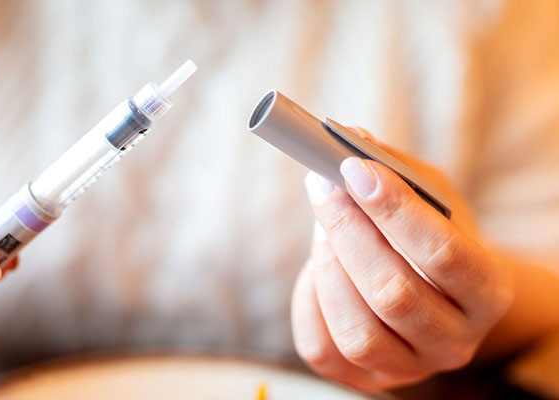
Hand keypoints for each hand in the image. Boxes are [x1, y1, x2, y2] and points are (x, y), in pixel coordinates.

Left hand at [291, 132, 512, 389]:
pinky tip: (318, 266)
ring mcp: (410, 368)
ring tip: (321, 225)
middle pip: (393, 293)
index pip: (445, 255)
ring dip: (327, 266)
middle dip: (348, 231)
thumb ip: (395, 169)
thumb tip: (348, 139)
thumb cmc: (432, 236)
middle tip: (322, 186)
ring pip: (357, 329)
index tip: (353, 168)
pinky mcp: (366, 379)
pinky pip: (321, 347)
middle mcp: (456, 341)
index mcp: (487, 292)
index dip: (394, 210)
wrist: (436, 294)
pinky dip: (309, 298)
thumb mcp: (431, 197)